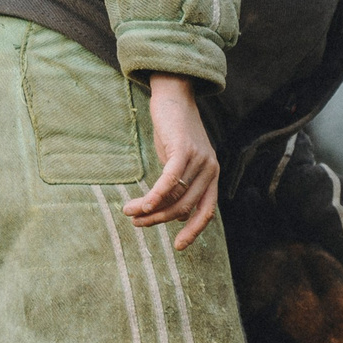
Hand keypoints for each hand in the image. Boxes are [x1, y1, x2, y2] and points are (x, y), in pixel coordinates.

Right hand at [125, 75, 220, 250]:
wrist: (174, 96)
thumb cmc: (174, 131)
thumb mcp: (179, 162)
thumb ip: (180, 186)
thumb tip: (175, 215)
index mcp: (212, 176)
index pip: (206, 212)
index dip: (193, 231)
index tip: (178, 246)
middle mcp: (210, 169)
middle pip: (183, 206)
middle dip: (158, 219)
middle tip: (137, 223)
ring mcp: (199, 159)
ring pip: (174, 196)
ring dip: (150, 209)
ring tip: (130, 213)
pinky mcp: (183, 149)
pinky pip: (170, 180)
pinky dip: (155, 196)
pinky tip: (142, 205)